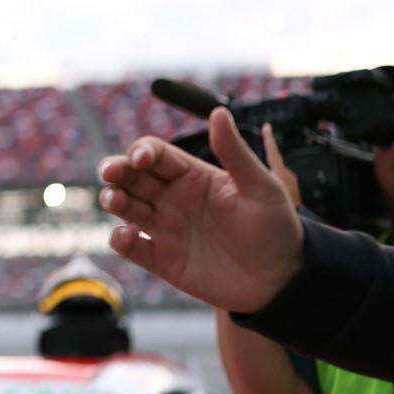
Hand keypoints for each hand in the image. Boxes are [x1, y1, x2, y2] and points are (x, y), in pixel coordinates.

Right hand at [98, 107, 304, 312]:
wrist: (284, 281)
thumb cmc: (277, 229)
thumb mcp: (261, 187)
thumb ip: (234, 152)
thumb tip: (219, 112)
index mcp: (193, 177)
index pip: (156, 155)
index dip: (142, 151)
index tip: (141, 158)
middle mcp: (174, 199)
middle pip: (132, 177)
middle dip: (115, 170)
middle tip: (110, 173)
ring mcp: (166, 229)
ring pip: (126, 207)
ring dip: (113, 199)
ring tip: (114, 201)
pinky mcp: (163, 260)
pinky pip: (132, 248)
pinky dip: (120, 240)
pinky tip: (127, 236)